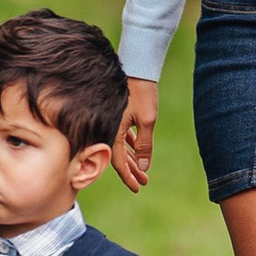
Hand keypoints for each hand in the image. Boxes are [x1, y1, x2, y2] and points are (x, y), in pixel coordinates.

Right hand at [114, 79, 157, 194]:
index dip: (129, 177)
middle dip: (132, 171)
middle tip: (143, 182)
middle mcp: (109, 129)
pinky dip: (130, 145)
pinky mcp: (119, 115)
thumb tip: (144, 167)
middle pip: (120, 157)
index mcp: (112, 132)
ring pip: (122, 147)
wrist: (136, 66)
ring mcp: (113, 122)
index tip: (137, 188)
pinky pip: (123, 136)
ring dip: (132, 159)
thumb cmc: (140, 92)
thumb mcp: (147, 120)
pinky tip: (137, 152)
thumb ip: (145, 144)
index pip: (119, 163)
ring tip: (143, 171)